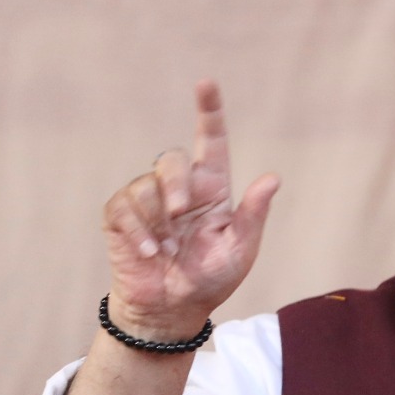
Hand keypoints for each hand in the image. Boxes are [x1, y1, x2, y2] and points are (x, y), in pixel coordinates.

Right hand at [101, 81, 278, 338]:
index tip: (206, 84)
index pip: (212, 142)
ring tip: (165, 250)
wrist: (172, 311)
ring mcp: (149, 202)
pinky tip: (148, 252)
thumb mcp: (240, 250)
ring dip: (157, 220)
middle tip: (181, 214)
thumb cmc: (210, 280)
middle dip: (175, 184)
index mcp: (213, 191)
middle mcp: (180, 189)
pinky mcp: (121, 218)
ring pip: (146, 185)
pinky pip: (124, 207)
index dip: (209, 112)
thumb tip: (273, 178)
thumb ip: (253, 215)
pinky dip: (136, 230)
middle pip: (171, 160)